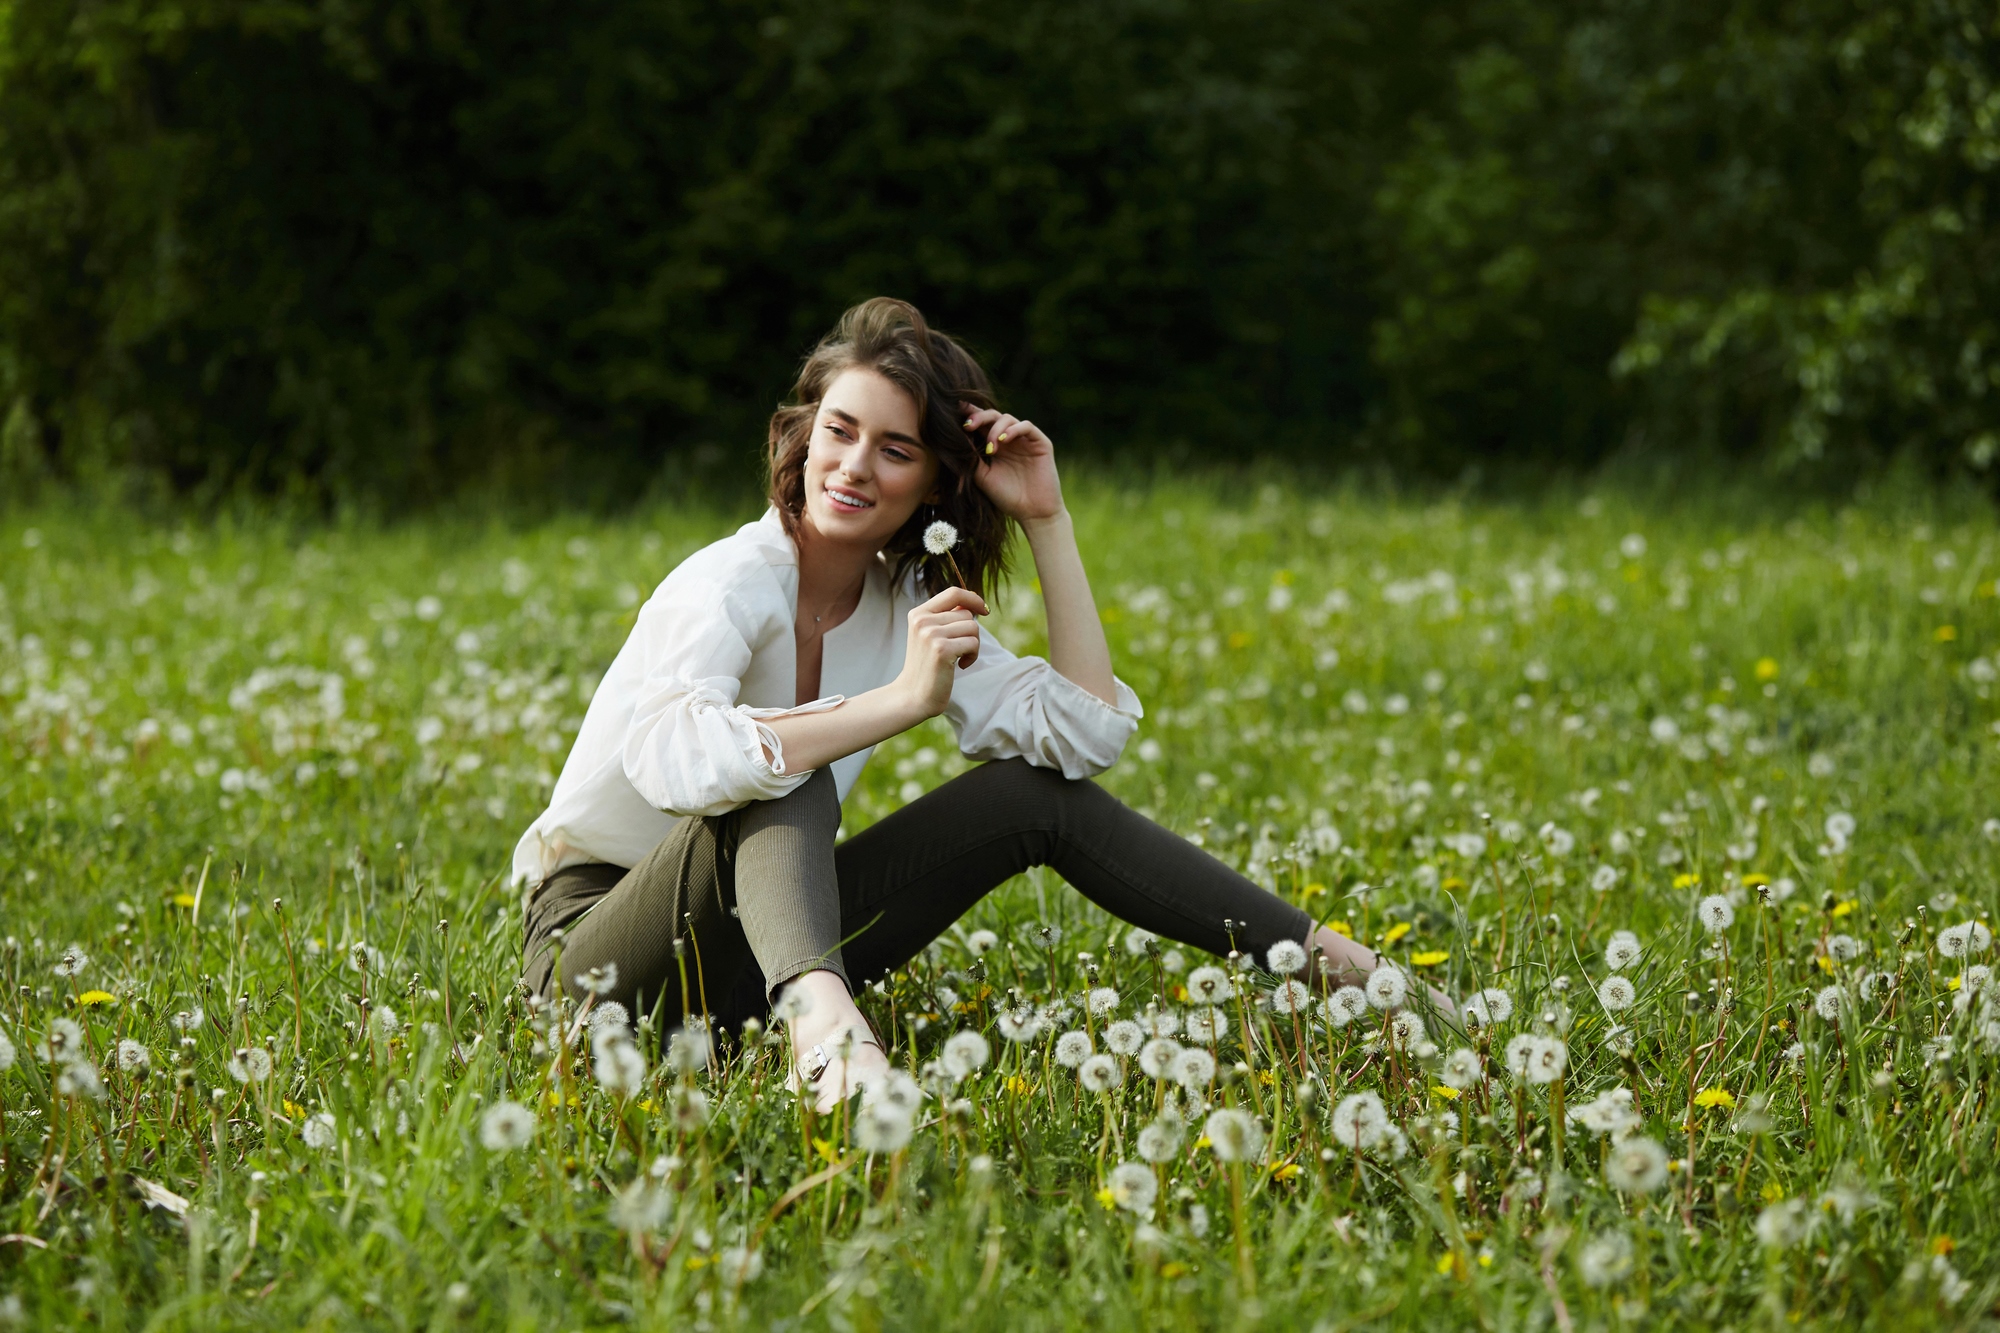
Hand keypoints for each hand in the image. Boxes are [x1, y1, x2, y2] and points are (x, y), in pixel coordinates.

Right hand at [896, 586, 986, 717]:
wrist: (913, 696)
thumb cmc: (927, 666)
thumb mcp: (930, 635)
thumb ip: (947, 618)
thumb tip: (973, 603)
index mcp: (919, 613)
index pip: (953, 593)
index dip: (973, 598)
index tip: (984, 609)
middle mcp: (922, 621)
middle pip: (966, 613)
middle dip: (971, 631)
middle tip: (961, 649)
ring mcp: (931, 634)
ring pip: (972, 627)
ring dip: (973, 645)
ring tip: (960, 658)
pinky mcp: (941, 650)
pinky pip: (973, 643)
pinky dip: (972, 656)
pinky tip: (960, 666)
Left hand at [961, 402, 1063, 524]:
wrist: (1032, 513)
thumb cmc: (1006, 497)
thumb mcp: (982, 477)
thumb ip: (972, 457)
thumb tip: (958, 437)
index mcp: (994, 446)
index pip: (980, 424)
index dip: (968, 416)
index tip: (953, 415)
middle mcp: (1009, 440)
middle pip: (992, 416)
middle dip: (979, 417)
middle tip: (968, 426)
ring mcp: (1025, 440)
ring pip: (1008, 418)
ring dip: (995, 429)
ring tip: (991, 448)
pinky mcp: (1041, 443)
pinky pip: (1027, 426)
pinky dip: (1014, 429)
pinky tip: (1004, 440)